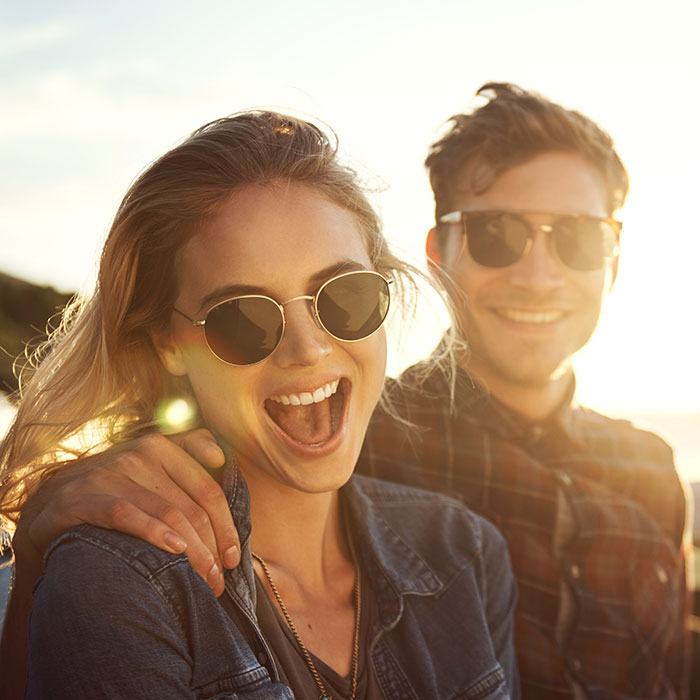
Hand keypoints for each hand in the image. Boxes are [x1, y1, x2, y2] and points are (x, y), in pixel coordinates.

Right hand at [13, 430, 238, 596]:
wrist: (48, 504)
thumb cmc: (115, 490)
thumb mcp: (150, 467)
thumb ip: (188, 452)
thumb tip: (221, 455)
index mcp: (161, 446)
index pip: (207, 490)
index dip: (227, 525)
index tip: (235, 557)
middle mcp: (137, 453)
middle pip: (190, 507)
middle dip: (212, 549)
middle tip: (220, 581)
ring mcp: (108, 472)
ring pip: (166, 514)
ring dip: (192, 553)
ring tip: (205, 582)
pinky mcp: (82, 496)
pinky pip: (126, 515)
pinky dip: (154, 533)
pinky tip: (175, 551)